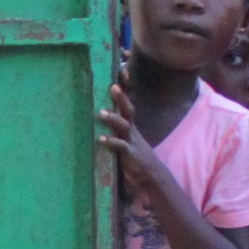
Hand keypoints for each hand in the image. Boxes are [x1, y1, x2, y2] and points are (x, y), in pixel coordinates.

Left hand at [98, 73, 172, 204]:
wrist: (152, 177)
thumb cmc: (134, 157)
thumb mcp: (124, 139)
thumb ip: (114, 129)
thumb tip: (96, 114)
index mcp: (130, 125)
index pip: (127, 103)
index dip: (124, 89)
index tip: (120, 72)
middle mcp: (131, 130)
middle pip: (128, 109)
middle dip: (121, 97)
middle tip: (113, 85)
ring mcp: (132, 141)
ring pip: (124, 125)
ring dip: (113, 118)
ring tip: (101, 113)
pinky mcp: (130, 155)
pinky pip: (121, 147)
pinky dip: (111, 142)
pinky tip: (101, 139)